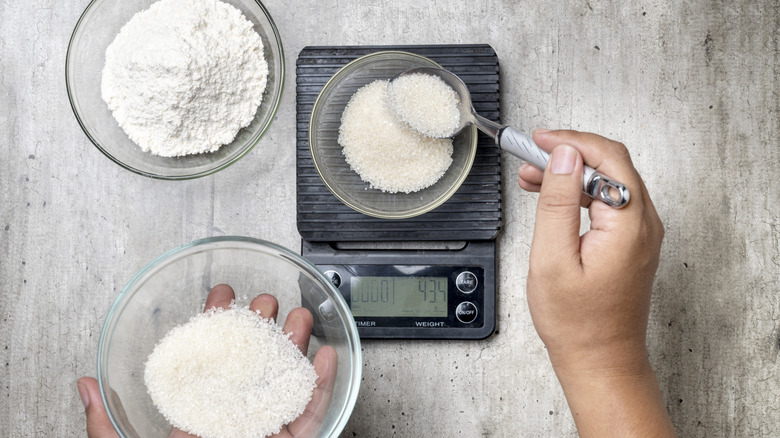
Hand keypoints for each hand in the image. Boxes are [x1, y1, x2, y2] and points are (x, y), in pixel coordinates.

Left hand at [78, 284, 337, 437]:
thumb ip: (103, 425)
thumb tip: (83, 386)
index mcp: (197, 424)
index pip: (207, 367)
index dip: (214, 327)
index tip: (220, 295)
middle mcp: (233, 426)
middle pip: (251, 369)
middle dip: (261, 329)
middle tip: (265, 300)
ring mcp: (265, 436)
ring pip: (286, 385)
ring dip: (295, 348)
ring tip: (298, 317)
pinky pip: (311, 415)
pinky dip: (322, 385)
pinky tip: (325, 357)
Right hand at [518, 129, 675, 436]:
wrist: (600, 360)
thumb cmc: (577, 322)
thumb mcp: (552, 258)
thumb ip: (558, 202)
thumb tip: (563, 156)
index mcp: (628, 223)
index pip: (607, 157)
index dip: (570, 141)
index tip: (538, 139)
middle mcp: (644, 224)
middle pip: (611, 165)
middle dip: (568, 154)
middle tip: (530, 158)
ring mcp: (641, 234)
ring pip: (609, 181)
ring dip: (572, 173)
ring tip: (534, 178)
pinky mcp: (632, 244)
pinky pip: (609, 202)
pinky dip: (580, 193)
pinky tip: (555, 199)